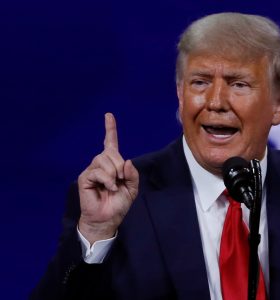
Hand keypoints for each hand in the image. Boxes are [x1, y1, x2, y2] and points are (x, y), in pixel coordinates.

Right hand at [78, 113, 138, 243]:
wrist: (108, 218)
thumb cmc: (119, 203)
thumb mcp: (132, 188)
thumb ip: (132, 174)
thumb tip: (127, 162)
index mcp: (113, 164)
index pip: (110, 143)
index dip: (110, 129)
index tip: (108, 115)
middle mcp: (101, 164)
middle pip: (111, 153)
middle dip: (120, 166)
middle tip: (121, 180)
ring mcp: (92, 170)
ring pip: (104, 160)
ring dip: (113, 174)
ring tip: (113, 186)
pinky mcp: (85, 177)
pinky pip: (98, 171)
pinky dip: (107, 180)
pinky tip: (108, 188)